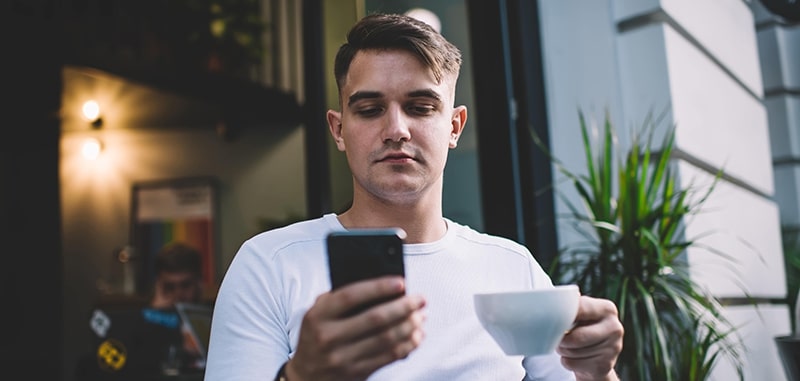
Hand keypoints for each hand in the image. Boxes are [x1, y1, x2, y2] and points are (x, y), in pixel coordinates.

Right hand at [285, 276, 426, 380]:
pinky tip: (416, 336)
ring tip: (421, 316)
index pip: (351, 296)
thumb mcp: (317, 315)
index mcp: (317, 316)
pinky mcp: (356, 373)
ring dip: (409, 326)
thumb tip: (382, 287)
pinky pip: (388, 357)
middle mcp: (328, 337)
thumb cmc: (317, 336)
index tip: (401, 282)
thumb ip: (339, 299)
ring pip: (386, 338)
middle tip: (421, 299)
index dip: (378, 287)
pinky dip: (407, 345)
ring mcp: (342, 358)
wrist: (305, 377)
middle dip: (403, 306)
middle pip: (375, 318)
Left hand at [557, 296, 623, 380]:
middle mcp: (615, 327)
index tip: (551, 319)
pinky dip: (567, 361)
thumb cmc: (583, 328)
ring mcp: (613, 348)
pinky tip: (574, 357)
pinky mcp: (606, 365)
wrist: (597, 356)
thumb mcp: (580, 314)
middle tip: (557, 337)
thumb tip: (554, 299)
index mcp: (607, 309)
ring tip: (567, 346)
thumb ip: (571, 307)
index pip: (580, 309)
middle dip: (561, 339)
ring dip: (562, 350)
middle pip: (576, 337)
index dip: (562, 315)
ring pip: (572, 351)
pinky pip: (573, 364)